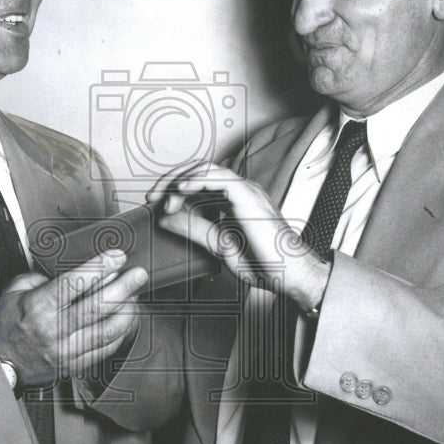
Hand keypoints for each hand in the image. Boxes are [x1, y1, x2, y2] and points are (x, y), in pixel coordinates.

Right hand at [0, 249, 147, 386]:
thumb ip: (40, 276)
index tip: (117, 256)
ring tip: (134, 296)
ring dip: (127, 311)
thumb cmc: (7, 326)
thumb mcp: (14, 291)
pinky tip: (125, 319)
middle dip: (124, 287)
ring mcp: (67, 351)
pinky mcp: (74, 365)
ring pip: (108, 330)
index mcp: (39, 308)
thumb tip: (67, 268)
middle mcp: (55, 330)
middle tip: (138, 274)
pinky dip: (120, 332)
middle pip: (98, 306)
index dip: (100, 268)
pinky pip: (106, 349)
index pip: (75, 283)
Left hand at [147, 162, 330, 311]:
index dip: (174, 188)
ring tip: (165, 199)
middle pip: (199, 170)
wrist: (290, 275)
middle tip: (153, 198)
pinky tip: (181, 190)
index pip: (199, 181)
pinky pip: (218, 177)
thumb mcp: (218, 246)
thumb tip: (166, 219)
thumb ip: (194, 230)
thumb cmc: (265, 263)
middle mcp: (240, 191)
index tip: (156, 203)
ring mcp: (245, 191)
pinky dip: (195, 180)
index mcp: (234, 201)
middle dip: (171, 180)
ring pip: (206, 168)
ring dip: (180, 180)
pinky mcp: (248, 196)